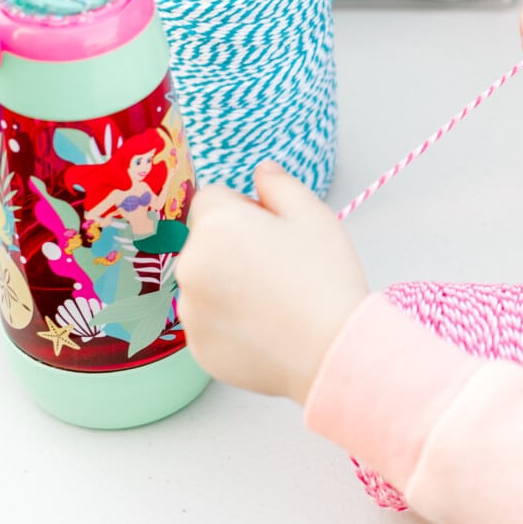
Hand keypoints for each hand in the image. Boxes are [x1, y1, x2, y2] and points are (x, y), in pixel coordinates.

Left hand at [178, 164, 369, 404]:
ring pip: (205, 282)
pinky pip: (208, 321)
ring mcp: (190, 311)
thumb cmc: (325, 280)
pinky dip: (229, 322)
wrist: (331, 352)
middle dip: (233, 246)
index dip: (244, 208)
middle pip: (205, 241)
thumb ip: (279, 184)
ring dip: (228, 284)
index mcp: (215, 226)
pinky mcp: (198, 347)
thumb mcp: (313, 216)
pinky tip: (266, 328)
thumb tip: (261, 171)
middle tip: (279, 267)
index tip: (272, 230)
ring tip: (274, 302)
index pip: (212, 197)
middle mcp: (190, 266)